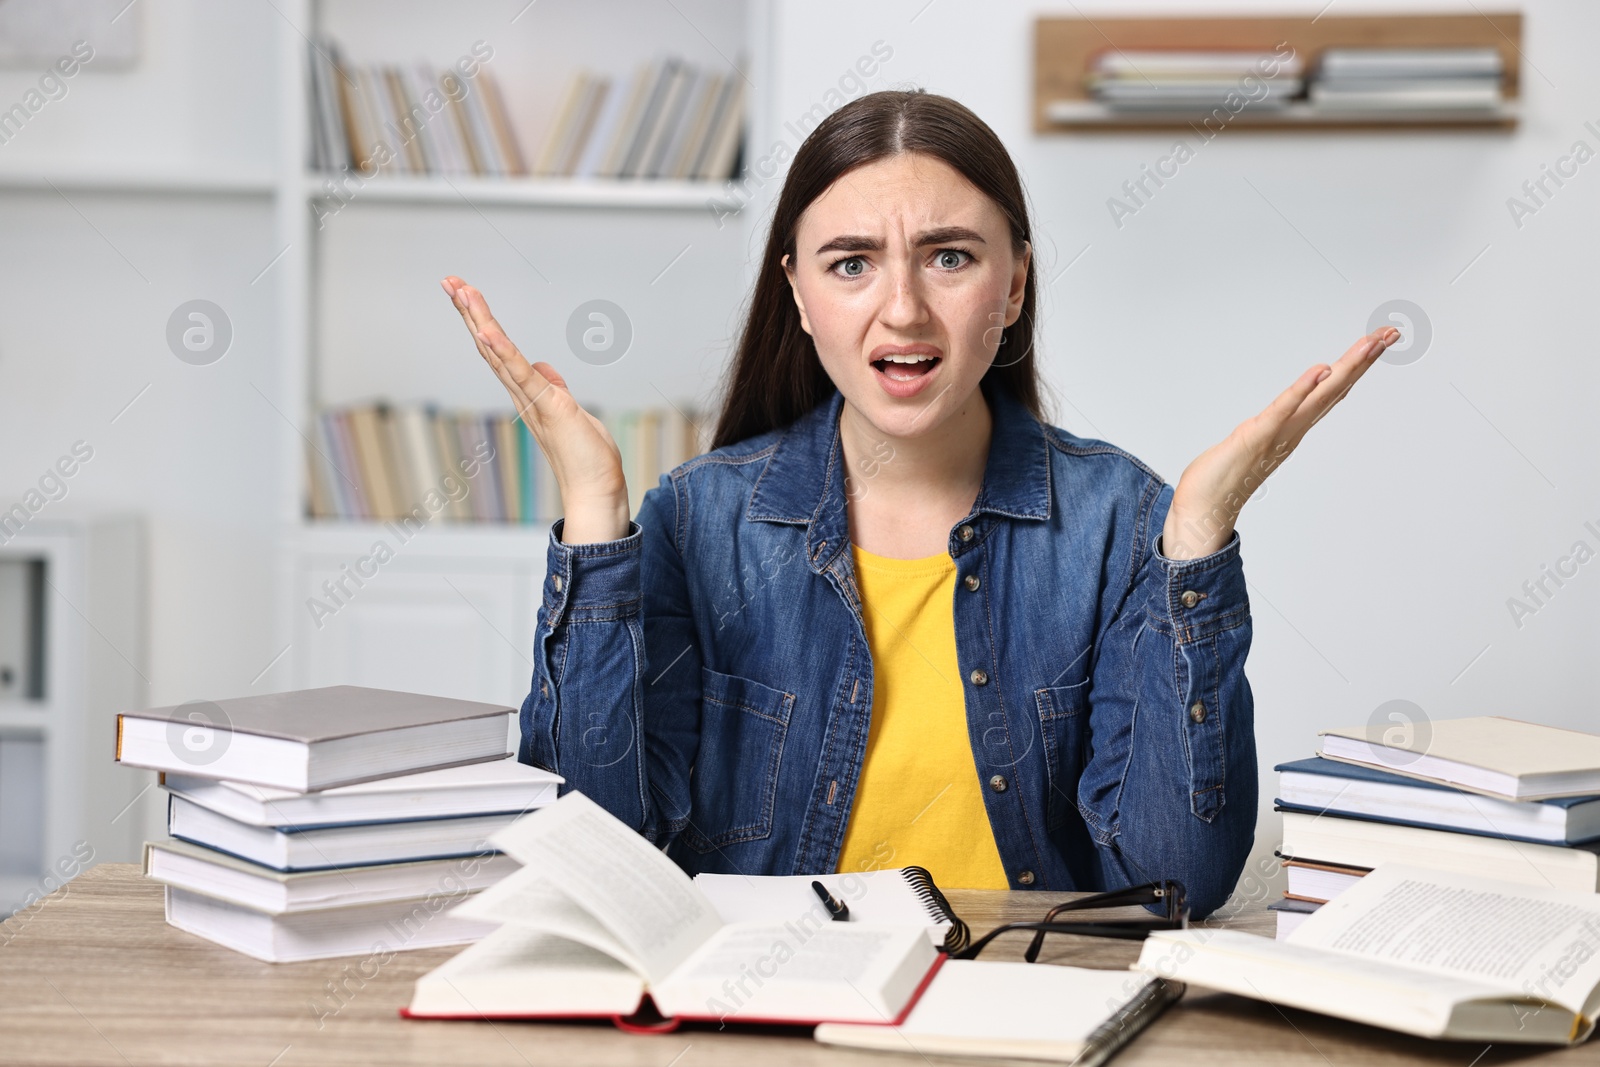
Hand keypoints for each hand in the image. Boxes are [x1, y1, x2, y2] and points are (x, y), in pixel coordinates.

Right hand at [441, 276, 629, 542]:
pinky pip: (521, 373)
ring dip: (480, 320)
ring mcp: (531, 400)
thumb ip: (554, 389)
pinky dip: (503, 351)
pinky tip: (487, 330)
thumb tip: (545, 369)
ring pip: (499, 353)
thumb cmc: (586, 457)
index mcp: (528, 393)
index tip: (466, 293)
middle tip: (448, 281)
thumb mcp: (571, 411)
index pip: (500, 350)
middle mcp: (522, 395)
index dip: (482, 321)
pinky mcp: (547, 405)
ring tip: (460, 290)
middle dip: (470, 312)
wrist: (594, 489)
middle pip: (490, 346)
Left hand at [1160, 325, 1401, 560]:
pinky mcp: (1256, 436)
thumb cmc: (1223, 477)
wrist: (1204, 509)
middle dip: (1363, 360)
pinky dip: (1303, 389)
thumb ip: (1272, 427)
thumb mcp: (1256, 440)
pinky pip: (1283, 409)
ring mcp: (1278, 434)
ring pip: (1319, 396)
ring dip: (1346, 368)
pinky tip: (1321, 370)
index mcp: (1293, 427)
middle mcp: (1293, 430)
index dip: (1356, 366)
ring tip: (1369, 343)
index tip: (1378, 340)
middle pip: (1335, 388)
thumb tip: (1282, 414)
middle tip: (1390, 333)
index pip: (1331, 391)